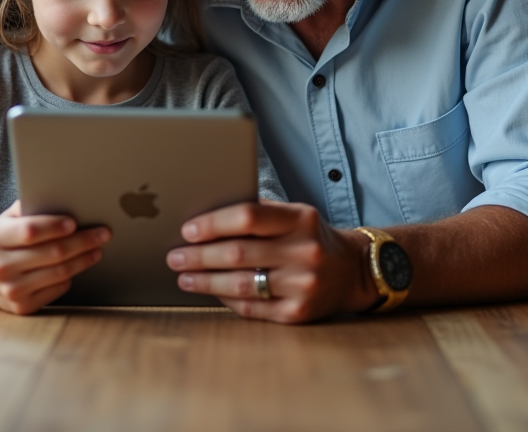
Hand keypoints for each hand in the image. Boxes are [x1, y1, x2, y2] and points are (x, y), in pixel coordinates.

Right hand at [0, 200, 109, 314]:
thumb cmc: (4, 240)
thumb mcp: (7, 219)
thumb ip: (29, 207)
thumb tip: (63, 198)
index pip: (30, 232)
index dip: (55, 226)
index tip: (75, 222)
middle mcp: (0, 266)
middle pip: (53, 253)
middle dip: (83, 241)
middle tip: (103, 233)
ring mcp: (10, 289)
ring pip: (59, 273)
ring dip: (84, 259)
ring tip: (97, 249)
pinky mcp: (22, 306)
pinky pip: (57, 289)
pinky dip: (71, 276)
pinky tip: (77, 265)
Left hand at [165, 201, 376, 323]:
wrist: (352, 271)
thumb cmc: (310, 238)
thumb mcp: (295, 215)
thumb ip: (259, 213)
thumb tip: (205, 217)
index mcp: (301, 219)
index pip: (248, 217)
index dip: (213, 224)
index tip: (188, 231)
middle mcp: (305, 252)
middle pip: (238, 253)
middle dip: (199, 256)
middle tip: (175, 257)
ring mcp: (303, 285)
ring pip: (240, 284)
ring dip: (205, 281)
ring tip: (184, 277)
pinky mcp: (298, 313)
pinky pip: (251, 308)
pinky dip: (226, 299)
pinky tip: (211, 291)